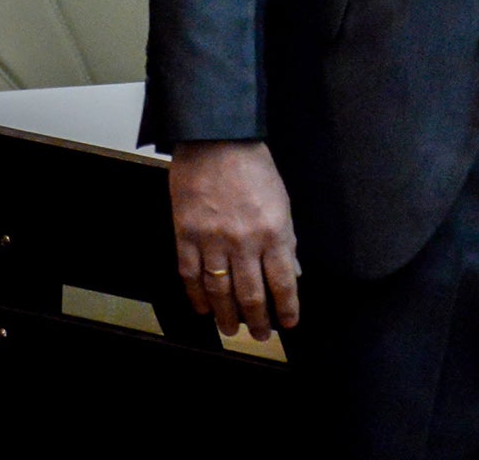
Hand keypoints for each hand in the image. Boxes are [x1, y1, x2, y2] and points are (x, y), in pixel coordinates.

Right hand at [170, 140, 300, 338]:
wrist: (216, 143)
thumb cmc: (254, 168)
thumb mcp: (282, 201)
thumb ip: (286, 239)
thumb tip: (293, 271)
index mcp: (274, 231)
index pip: (283, 280)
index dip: (287, 306)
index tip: (289, 323)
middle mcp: (244, 241)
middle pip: (251, 293)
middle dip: (258, 319)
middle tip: (262, 336)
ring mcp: (212, 240)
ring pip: (220, 291)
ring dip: (227, 315)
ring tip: (232, 330)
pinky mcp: (185, 236)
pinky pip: (190, 276)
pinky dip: (196, 297)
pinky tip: (202, 309)